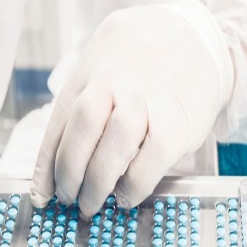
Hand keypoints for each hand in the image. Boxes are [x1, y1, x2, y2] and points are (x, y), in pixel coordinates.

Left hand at [30, 0, 232, 215]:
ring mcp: (151, 98)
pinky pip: (150, 161)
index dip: (47, 161)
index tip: (41, 192)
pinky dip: (133, 186)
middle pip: (84, 125)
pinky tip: (125, 197)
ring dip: (97, 183)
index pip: (62, 118)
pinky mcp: (179, 123)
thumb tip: (57, 164)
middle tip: (68, 199)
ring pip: (116, 143)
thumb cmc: (150, 64)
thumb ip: (85, 103)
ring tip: (91, 204)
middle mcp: (119, 77)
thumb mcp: (109, 63)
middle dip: (68, 172)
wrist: (204, 42)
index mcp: (95, 65)